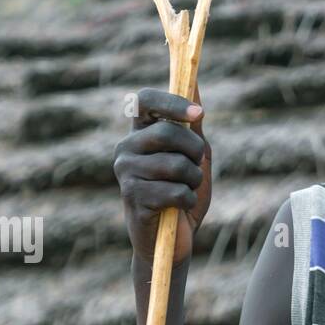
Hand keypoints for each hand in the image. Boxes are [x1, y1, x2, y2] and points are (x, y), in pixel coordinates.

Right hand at [114, 83, 211, 266]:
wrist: (172, 243)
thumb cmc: (183, 197)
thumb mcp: (194, 157)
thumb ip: (193, 125)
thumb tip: (194, 81)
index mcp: (139, 134)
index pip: (145, 99)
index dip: (172, 102)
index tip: (199, 114)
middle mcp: (126, 149)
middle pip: (169, 133)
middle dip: (195, 152)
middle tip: (196, 168)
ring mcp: (125, 173)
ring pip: (176, 164)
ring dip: (194, 180)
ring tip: (186, 191)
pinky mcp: (133, 198)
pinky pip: (175, 191)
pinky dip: (188, 200)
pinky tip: (178, 208)